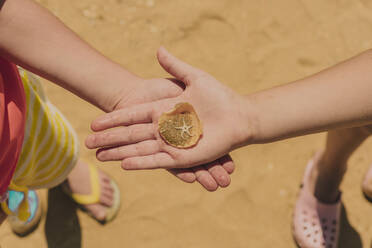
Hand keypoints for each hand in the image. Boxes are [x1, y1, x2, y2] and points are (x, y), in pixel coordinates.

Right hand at [86, 47, 251, 171]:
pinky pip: (158, 161)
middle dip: (109, 139)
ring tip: (99, 156)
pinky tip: (124, 164)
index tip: (94, 123)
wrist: (238, 116)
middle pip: (130, 135)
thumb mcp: (195, 78)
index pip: (132, 116)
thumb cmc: (219, 96)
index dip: (113, 119)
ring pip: (139, 149)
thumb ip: (175, 65)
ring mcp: (170, 144)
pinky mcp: (180, 157)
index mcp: (163, 111)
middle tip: (87, 143)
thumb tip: (158, 48)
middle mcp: (162, 129)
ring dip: (119, 153)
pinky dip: (141, 162)